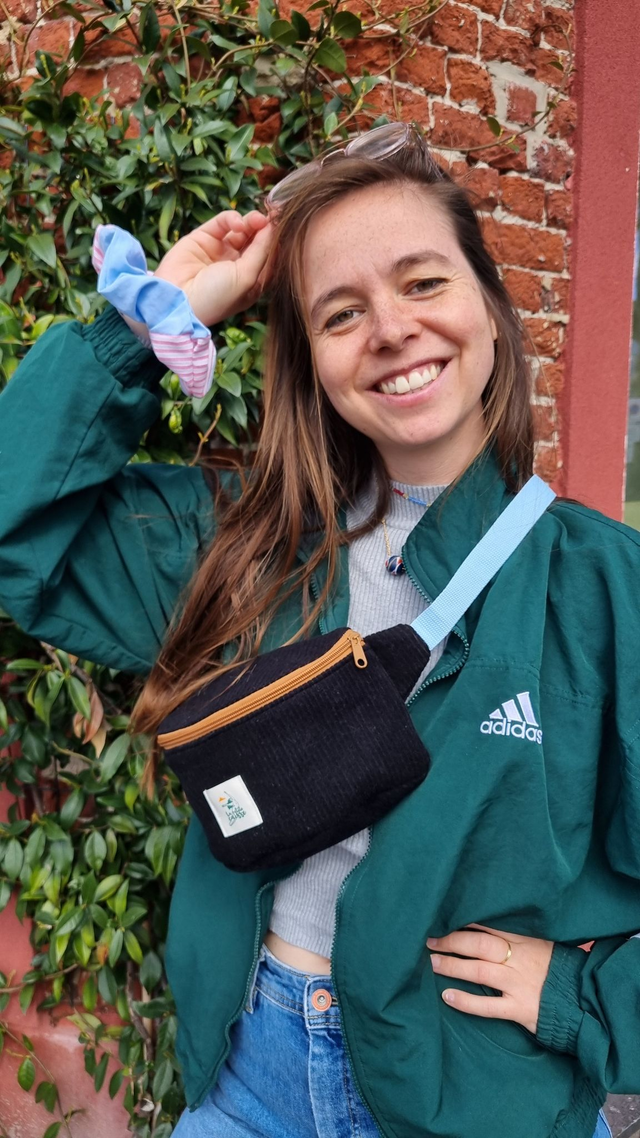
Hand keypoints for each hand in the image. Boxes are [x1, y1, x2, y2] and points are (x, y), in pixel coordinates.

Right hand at [154, 210, 272, 327]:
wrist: (177, 300)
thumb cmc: (216, 298)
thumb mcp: (247, 278)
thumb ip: (262, 251)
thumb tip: (272, 227)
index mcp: (252, 282)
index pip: (271, 257)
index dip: (278, 242)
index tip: (286, 227)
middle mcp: (238, 266)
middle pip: (258, 241)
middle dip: (265, 229)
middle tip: (272, 219)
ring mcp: (221, 252)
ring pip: (243, 229)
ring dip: (251, 222)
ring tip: (255, 220)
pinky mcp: (204, 238)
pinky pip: (223, 222)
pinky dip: (232, 218)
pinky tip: (238, 223)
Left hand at [427, 924, 553, 1033]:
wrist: (585, 1001)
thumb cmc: (561, 970)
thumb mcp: (543, 943)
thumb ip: (519, 936)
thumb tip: (485, 925)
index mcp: (525, 940)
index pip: (489, 925)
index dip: (464, 922)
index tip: (444, 918)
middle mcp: (518, 960)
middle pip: (478, 944)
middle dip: (452, 940)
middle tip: (431, 940)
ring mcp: (518, 985)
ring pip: (478, 971)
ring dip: (453, 966)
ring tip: (433, 963)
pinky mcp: (519, 1009)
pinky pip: (487, 1006)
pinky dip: (465, 1001)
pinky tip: (447, 996)